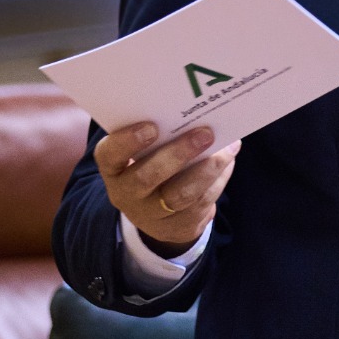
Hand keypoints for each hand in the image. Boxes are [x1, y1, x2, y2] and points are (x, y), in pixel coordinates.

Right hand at [94, 122, 240, 255]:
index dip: (127, 141)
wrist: (158, 213)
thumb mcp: (143, 153)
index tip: (151, 126)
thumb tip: (194, 112)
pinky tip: (229, 161)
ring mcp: (153, 215)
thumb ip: (158, 135)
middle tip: (205, 133)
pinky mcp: (180, 226)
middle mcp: (127, 194)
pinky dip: (219, 179)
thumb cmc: (151, 165)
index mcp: (114, 169)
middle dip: (179, 154)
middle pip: (148, 177)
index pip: (109, 154)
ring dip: (208, 168)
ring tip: (228, 148)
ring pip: (182, 194)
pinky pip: (202, 202)